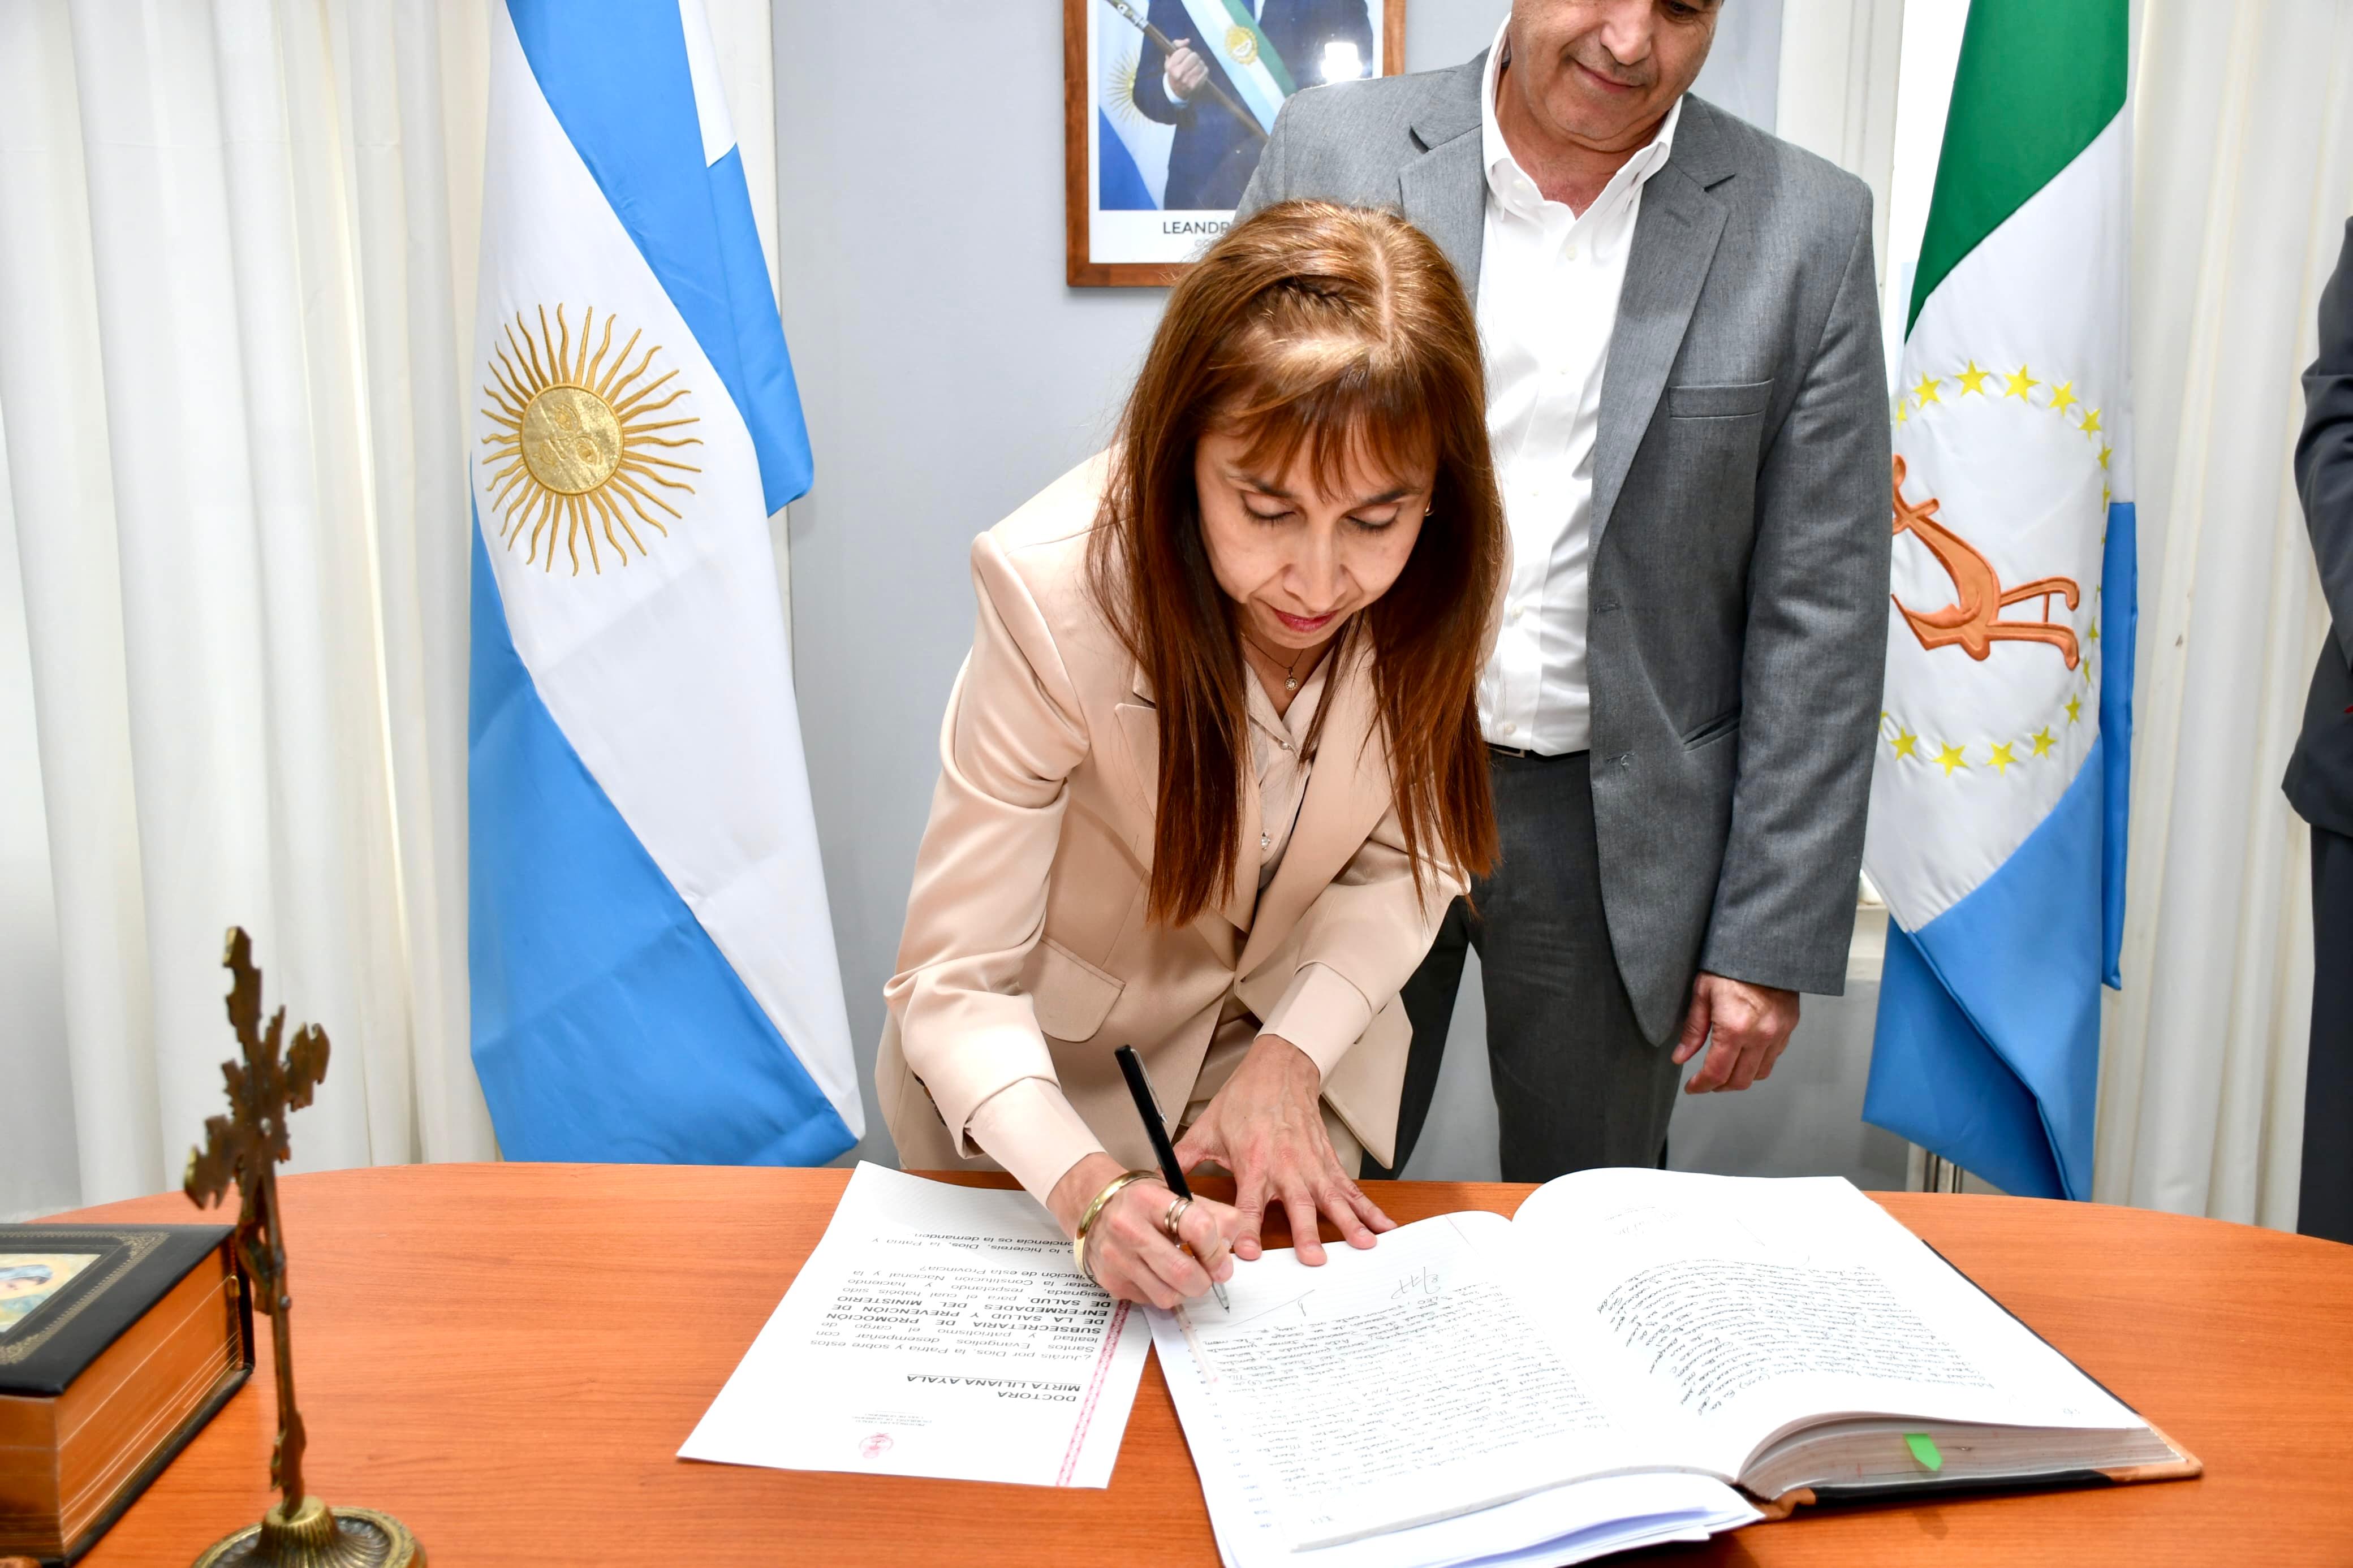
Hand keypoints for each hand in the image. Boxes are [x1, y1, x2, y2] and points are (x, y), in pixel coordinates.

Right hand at [1049, 1152, 1240, 1308]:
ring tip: (1184, 1274)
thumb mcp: (1177, 1195)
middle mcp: (1128, 1228)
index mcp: (1150, 1200)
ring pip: (1168, 1295)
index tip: (1222, 1257)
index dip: (1217, 1249)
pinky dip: (1163, 1292)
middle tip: (1210, 1274)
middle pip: (1184, 1272)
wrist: (1093, 1205)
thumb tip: (1235, 1245)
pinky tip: (1159, 1274)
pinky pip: (1150, 1301)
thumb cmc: (1143, 1202)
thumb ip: (1214, 1214)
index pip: (1198, 1227)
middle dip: (1206, 1279)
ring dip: (1185, 1290)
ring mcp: (1116, 1257)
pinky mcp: (1110, 1281)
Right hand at [1164, 40, 1208, 101]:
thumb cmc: (1175, 69)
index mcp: (1170, 66)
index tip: (1184, 55)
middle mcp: (1178, 74)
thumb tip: (1187, 41)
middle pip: (1194, 56)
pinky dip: (1204, 70)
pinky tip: (1199, 72)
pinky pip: (1205, 70)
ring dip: (1199, 63)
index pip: (1185, 51)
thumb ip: (1176, 45)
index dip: (1186, 51)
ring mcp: (1187, 80)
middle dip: (1194, 57)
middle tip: (1191, 61)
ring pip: (1201, 63)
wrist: (1177, 90)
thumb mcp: (1170, 57)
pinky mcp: (1195, 85)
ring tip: (1195, 67)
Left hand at [1172, 1035, 1394, 1264]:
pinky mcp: (1327, 1162)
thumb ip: (1181, 1160)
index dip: (1248, 1228)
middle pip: (1297, 1204)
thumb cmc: (1244, 1101)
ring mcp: (1311, 1165)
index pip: (1248, 1202)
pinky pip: (1350, 1189)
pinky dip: (1367, 1208)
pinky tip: (1382, 1227)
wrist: (1279, 1070)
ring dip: (1348, 1222)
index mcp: (1253, 1161)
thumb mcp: (1206, 1129)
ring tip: (1364, 1244)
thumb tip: (1154, 1182)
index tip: (1247, 1253)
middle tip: (1314, 1258)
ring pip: (1331, 1198)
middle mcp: (1285, 1166)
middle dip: (1306, 1231)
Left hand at [1674, 973, 1799, 1092]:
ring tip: (1724, 1070)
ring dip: (1740, 1077)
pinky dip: (1758, 1062)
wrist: (1764, 945)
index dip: (1701, 1085)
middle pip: (1740, 1080)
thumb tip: (1680, 1058)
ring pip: (1760, 1073)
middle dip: (1719, 1086)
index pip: (1717, 1072)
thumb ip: (1692, 1030)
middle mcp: (1760, 1036)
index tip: (1692, 1087)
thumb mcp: (1702, 993)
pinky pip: (1774, 1056)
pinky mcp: (1789, 1026)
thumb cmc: (1729, 964)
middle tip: (1706, 1082)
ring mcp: (1778, 1033)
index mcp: (1735, 1028)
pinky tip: (1744, 1054)